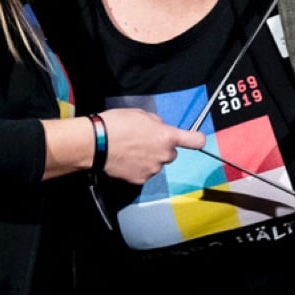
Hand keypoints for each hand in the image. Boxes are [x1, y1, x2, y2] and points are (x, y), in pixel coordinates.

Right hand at [44, 107, 205, 182]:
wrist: (96, 143)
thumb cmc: (116, 124)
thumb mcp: (141, 114)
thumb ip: (156, 123)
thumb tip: (160, 128)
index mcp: (167, 136)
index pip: (194, 140)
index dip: (197, 139)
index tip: (198, 140)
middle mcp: (164, 155)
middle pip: (170, 154)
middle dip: (161, 149)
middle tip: (144, 142)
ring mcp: (153, 169)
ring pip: (157, 164)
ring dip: (149, 159)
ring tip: (130, 151)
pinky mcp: (140, 180)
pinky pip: (144, 174)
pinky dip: (138, 169)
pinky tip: (126, 161)